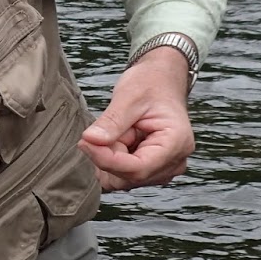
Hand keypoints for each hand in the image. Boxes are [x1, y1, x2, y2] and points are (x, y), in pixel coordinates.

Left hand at [78, 45, 195, 190]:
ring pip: (123, 178)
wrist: (161, 80)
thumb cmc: (151, 84)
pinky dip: (113, 160)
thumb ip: (111, 121)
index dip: (107, 160)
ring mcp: (164, 168)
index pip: (138, 168)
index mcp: (176, 143)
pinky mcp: (152, 169)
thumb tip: (90, 140)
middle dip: (108, 155)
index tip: (84, 142)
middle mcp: (174, 162)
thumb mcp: (129, 96)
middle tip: (103, 129)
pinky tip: (119, 140)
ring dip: (110, 157)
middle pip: (129, 176)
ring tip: (118, 131)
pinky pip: (123, 175)